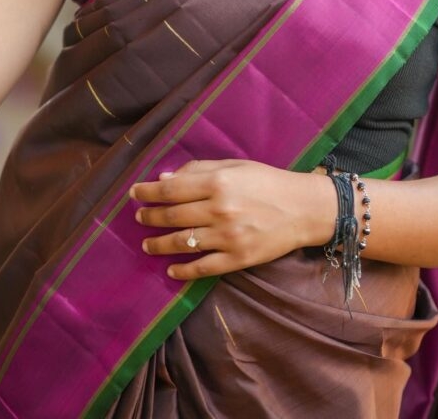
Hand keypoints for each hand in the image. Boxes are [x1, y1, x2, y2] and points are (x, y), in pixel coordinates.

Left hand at [129, 159, 335, 280]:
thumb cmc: (268, 181)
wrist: (303, 208)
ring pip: (183, 243)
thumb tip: (164, 179)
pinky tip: (171, 269)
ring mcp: (228, 236)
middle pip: (172, 216)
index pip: (172, 189)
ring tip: (148, 244)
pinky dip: (183, 271)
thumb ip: (200, 170)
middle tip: (139, 217)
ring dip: (160, 244)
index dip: (148, 192)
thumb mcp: (235, 166)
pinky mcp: (237, 258)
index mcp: (218, 182)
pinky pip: (203, 267)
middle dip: (150, 217)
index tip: (134, 193)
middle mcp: (220, 209)